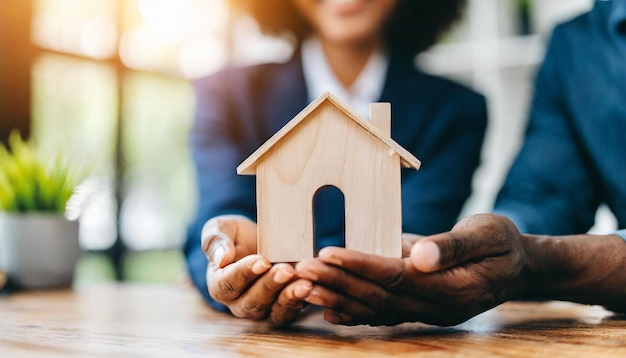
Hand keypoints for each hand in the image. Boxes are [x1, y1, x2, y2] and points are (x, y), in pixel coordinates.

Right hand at [202, 215, 311, 323]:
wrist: (262, 239)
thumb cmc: (236, 235)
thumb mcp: (221, 228)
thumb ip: (215, 241)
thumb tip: (221, 258)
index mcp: (220, 285)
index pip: (228, 284)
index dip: (245, 274)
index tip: (261, 261)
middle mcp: (240, 303)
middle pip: (253, 302)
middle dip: (271, 286)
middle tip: (286, 270)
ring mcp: (264, 308)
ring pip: (275, 311)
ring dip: (290, 298)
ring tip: (304, 284)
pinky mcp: (285, 307)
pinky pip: (294, 310)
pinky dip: (304, 300)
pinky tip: (314, 286)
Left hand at [295, 214, 527, 325]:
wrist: (519, 267)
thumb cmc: (503, 243)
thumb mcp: (488, 234)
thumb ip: (454, 245)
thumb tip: (420, 256)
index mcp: (453, 288)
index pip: (396, 278)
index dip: (360, 266)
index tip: (328, 252)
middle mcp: (437, 308)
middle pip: (378, 297)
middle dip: (338, 282)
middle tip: (302, 268)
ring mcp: (428, 313)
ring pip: (375, 309)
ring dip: (337, 298)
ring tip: (302, 287)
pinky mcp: (420, 309)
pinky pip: (382, 314)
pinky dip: (353, 312)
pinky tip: (327, 310)